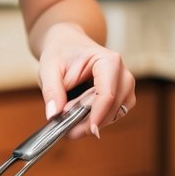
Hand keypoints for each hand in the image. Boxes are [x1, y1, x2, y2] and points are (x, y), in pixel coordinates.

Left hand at [36, 23, 135, 138]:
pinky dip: (96, 119)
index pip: (107, 93)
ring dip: (92, 121)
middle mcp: (122, 74)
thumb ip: (52, 91)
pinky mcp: (122, 96)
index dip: (97, 115)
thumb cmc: (60, 53)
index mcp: (109, 61)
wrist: (66, 45)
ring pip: (115, 114)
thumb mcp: (48, 69)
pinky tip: (79, 115)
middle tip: (65, 127)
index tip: (84, 130)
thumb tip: (54, 115)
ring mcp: (125, 86)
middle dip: (89, 120)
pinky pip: (113, 115)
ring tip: (69, 116)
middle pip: (113, 107)